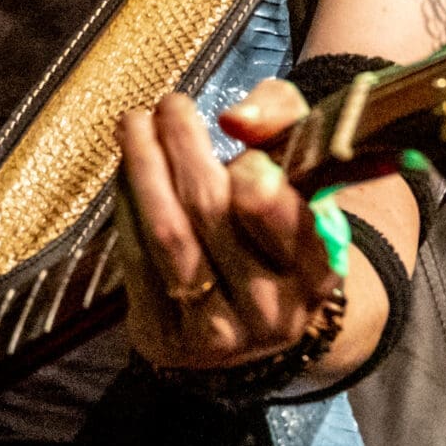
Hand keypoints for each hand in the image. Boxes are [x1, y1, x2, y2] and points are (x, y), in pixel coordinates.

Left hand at [111, 83, 342, 373]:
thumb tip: (237, 119)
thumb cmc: (280, 222)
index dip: (250, 167)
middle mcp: (274, 312)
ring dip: (144, 169)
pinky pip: (136, 261)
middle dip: (183, 148)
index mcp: (319, 272)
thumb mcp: (302, 168)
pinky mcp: (169, 341)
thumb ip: (284, 122)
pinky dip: (126, 208)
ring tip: (135, 124)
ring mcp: (219, 335)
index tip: (226, 121)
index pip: (283, 217)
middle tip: (168, 105)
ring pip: (170, 237)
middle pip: (213, 214)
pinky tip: (126, 173)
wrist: (261, 315)